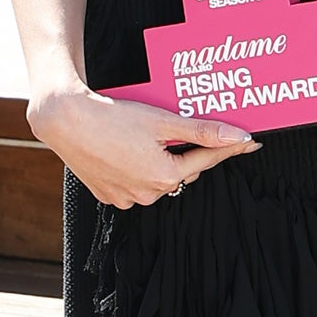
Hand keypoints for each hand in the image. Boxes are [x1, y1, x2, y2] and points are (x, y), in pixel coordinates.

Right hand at [31, 86, 258, 207]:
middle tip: (185, 130)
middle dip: (187, 153)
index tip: (250, 142)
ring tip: (149, 137)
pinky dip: (138, 169)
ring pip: (159, 179)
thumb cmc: (113, 117)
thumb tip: (240, 137)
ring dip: (162, 162)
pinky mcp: (109, 196)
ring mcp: (127, 198)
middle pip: (182, 171)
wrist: (65, 121)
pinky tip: (128, 149)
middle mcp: (148, 194)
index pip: (206, 160)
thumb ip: (202, 130)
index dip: (228, 148)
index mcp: (165, 176)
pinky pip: (135, 184)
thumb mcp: (162, 121)